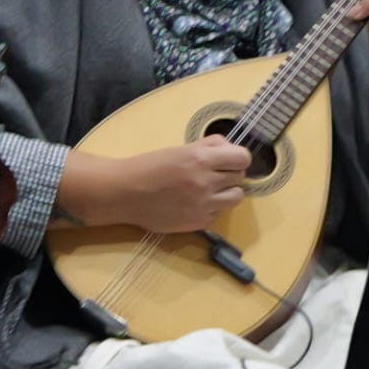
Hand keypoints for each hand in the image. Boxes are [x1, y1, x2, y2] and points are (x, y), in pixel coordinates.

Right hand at [86, 136, 252, 232]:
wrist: (125, 193)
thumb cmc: (148, 166)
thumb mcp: (178, 149)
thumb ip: (206, 146)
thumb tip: (228, 147)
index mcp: (200, 159)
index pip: (243, 158)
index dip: (237, 158)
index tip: (229, 159)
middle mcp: (206, 182)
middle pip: (240, 177)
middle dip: (229, 173)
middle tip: (214, 174)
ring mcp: (204, 204)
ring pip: (236, 197)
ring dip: (226, 192)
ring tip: (210, 190)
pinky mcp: (199, 222)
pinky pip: (219, 213)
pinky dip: (212, 208)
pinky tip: (195, 203)